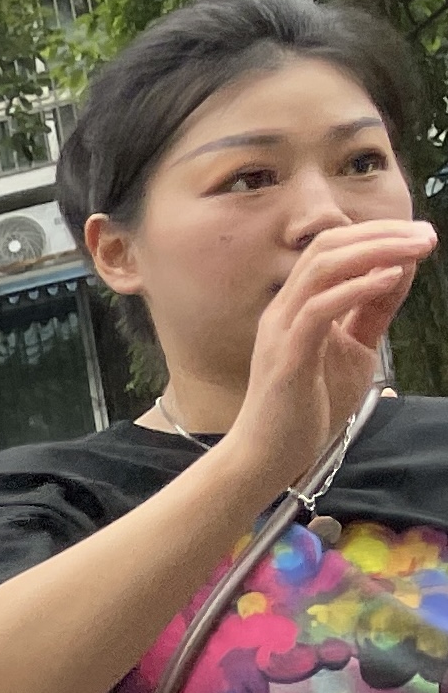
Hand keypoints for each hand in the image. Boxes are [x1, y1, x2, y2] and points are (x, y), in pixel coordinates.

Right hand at [226, 216, 436, 494]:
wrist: (266, 458)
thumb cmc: (306, 409)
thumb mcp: (354, 350)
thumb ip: (372, 312)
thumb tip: (400, 269)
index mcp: (296, 306)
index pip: (333, 248)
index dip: (378, 234)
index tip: (421, 236)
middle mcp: (283, 311)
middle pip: (327, 246)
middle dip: (382, 234)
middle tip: (427, 236)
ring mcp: (281, 332)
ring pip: (322, 268)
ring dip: (375, 251)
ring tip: (417, 249)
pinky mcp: (287, 357)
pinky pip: (319, 310)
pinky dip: (357, 288)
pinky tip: (390, 278)